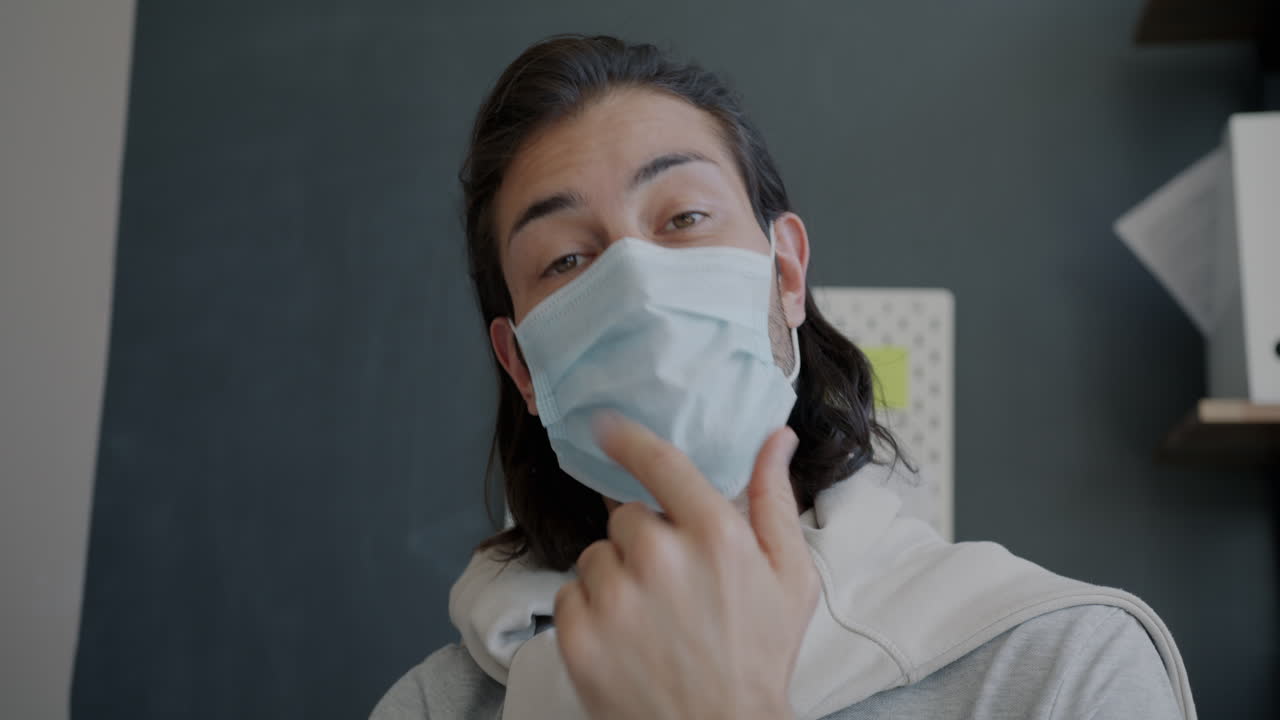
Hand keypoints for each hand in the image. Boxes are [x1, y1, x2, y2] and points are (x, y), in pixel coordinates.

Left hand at [553, 414, 819, 719]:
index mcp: (716, 535)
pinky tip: (625, 642)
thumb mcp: (791, 578)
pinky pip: (568, 595)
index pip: (659, 463)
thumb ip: (775, 500)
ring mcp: (616, 598)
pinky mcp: (580, 636)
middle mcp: (661, 558)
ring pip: (595, 557)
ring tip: (652, 621)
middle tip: (675, 588)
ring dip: (616, 580)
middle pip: (627, 517)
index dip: (628, 438)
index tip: (605, 424)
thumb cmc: (759, 658)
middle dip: (645, 544)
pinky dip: (589, 615)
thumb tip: (777, 438)